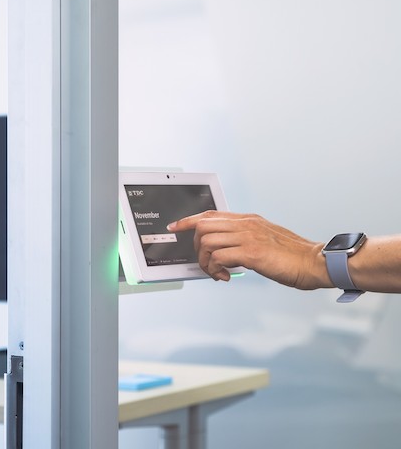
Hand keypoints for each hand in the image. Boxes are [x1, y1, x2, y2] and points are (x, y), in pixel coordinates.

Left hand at [167, 211, 330, 288]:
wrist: (315, 262)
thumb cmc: (292, 254)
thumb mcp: (266, 238)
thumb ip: (245, 238)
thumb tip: (226, 248)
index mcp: (248, 219)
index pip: (210, 214)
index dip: (188, 220)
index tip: (174, 227)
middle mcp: (245, 224)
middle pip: (203, 226)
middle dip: (196, 246)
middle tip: (206, 262)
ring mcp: (248, 236)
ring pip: (207, 242)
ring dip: (205, 262)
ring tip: (217, 273)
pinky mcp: (251, 253)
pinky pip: (218, 257)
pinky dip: (215, 270)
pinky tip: (225, 277)